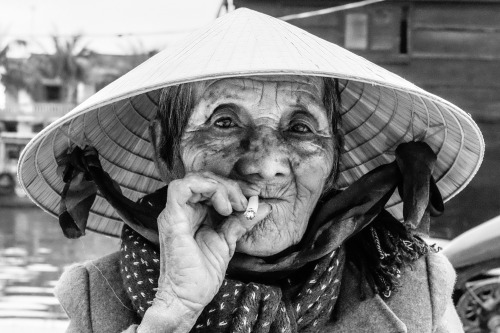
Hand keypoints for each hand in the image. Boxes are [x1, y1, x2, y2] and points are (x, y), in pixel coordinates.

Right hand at [154, 172, 270, 312]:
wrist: (188, 298)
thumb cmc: (203, 275)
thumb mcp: (228, 241)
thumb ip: (242, 221)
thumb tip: (264, 206)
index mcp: (194, 214)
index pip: (210, 186)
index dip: (232, 187)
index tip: (251, 200)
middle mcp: (182, 210)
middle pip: (204, 178)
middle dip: (229, 186)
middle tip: (244, 203)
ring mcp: (174, 213)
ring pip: (194, 178)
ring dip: (219, 186)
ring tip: (234, 206)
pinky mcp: (171, 218)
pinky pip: (181, 188)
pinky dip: (206, 188)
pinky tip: (223, 206)